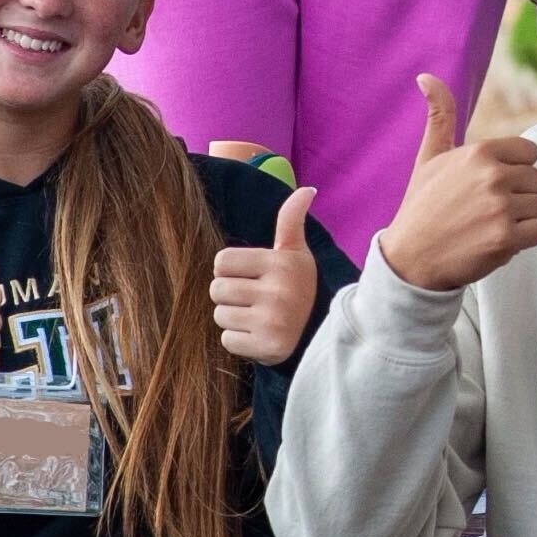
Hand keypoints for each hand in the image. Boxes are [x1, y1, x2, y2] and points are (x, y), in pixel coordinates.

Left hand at [212, 185, 321, 365]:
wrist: (319, 332)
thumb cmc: (297, 286)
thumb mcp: (295, 252)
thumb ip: (291, 220)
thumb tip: (307, 189)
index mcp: (281, 263)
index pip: (221, 262)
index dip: (231, 270)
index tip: (252, 276)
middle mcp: (278, 291)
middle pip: (217, 290)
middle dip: (230, 295)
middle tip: (254, 299)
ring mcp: (273, 320)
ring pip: (220, 316)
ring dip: (233, 318)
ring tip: (256, 317)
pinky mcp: (267, 347)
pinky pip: (228, 340)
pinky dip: (239, 340)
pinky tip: (258, 335)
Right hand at [376, 72, 536, 291]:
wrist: (410, 259)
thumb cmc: (422, 206)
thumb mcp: (429, 157)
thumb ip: (439, 115)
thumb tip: (426, 76)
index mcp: (480, 152)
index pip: (529, 153)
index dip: (514, 171)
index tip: (490, 185)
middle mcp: (493, 176)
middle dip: (519, 196)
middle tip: (487, 209)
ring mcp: (500, 207)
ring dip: (521, 219)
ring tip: (489, 224)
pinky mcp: (506, 238)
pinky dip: (524, 240)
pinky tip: (497, 240)